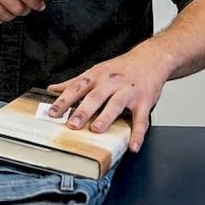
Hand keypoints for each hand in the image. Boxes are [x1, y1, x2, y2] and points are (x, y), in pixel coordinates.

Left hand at [45, 44, 171, 153]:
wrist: (151, 59)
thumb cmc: (121, 68)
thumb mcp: (97, 71)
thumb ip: (75, 82)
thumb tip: (53, 89)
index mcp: (97, 76)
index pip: (77, 88)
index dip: (64, 100)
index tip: (53, 113)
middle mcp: (111, 82)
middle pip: (95, 96)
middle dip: (83, 111)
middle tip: (72, 124)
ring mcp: (128, 91)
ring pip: (116, 104)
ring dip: (106, 117)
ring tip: (96, 129)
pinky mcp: (145, 101)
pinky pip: (141, 119)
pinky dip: (138, 133)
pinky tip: (133, 145)